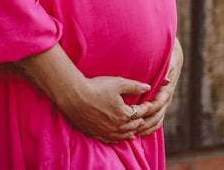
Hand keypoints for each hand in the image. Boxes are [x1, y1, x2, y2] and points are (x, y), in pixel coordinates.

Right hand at [17, 44, 150, 142]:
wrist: (74, 96)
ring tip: (135, 130)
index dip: (147, 107)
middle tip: (143, 116)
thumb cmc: (96, 88)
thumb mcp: (118, 83)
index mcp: (124, 114)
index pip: (141, 112)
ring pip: (123, 135)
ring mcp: (106, 131)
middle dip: (140, 120)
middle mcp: (117, 126)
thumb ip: (134, 86)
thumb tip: (148, 87)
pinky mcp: (95, 133)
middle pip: (133, 125)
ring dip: (131, 132)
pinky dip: (117, 139)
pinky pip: (110, 140)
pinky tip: (118, 137)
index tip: (150, 103)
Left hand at [135, 39, 182, 136]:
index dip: (148, 110)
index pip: (157, 104)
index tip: (136, 115)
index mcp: (165, 91)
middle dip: (146, 123)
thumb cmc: (164, 60)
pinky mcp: (160, 106)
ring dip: (147, 128)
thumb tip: (165, 79)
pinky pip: (156, 121)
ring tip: (135, 133)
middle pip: (157, 116)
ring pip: (157, 121)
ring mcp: (164, 104)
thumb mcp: (164, 63)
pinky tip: (140, 132)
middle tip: (133, 129)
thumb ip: (162, 71)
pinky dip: (149, 128)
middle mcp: (166, 99)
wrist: (172, 61)